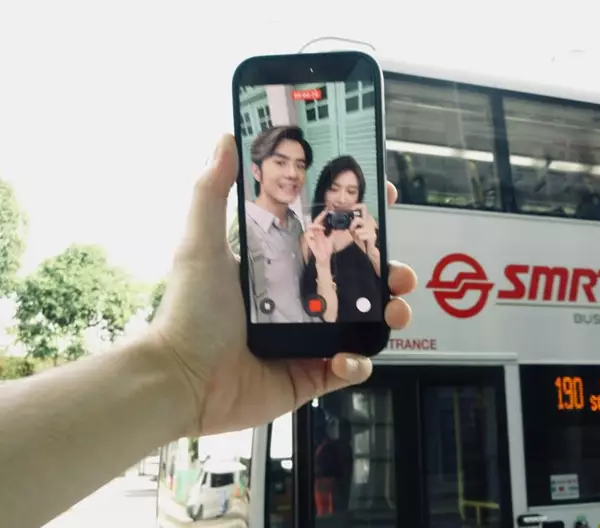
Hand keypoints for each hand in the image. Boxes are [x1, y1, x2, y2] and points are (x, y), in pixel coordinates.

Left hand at [148, 134, 416, 436]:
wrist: (182, 380)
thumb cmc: (189, 313)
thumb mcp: (201, 245)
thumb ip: (212, 191)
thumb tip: (225, 140)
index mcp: (282, 266)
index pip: (330, 237)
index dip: (361, 223)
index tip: (382, 203)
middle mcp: (300, 299)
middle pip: (358, 280)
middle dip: (388, 272)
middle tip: (399, 272)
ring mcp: (308, 337)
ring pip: (364, 322)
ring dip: (388, 314)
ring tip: (394, 311)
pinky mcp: (310, 373)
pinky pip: (350, 368)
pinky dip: (358, 363)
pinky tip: (347, 357)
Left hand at [350, 203, 377, 249]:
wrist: (368, 249)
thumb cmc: (361, 238)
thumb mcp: (354, 230)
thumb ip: (351, 224)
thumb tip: (344, 220)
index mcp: (365, 218)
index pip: (363, 207)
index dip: (355, 206)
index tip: (350, 209)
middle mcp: (369, 222)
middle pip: (357, 219)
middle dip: (352, 226)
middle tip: (351, 230)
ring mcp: (371, 229)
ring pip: (357, 230)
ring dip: (355, 235)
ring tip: (358, 237)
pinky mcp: (373, 235)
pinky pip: (360, 236)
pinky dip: (359, 239)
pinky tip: (362, 240)